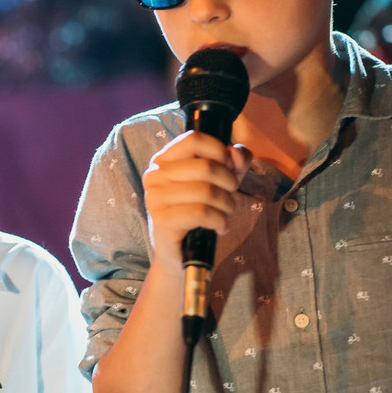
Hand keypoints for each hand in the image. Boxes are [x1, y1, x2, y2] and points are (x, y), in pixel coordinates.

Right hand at [141, 130, 251, 273]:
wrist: (182, 253)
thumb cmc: (199, 213)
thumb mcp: (221, 182)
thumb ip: (234, 162)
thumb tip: (237, 153)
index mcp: (164, 160)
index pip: (194, 139)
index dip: (219, 151)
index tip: (228, 167)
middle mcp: (154, 175)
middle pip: (206, 166)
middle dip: (229, 184)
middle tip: (229, 198)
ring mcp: (155, 198)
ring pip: (207, 191)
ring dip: (227, 205)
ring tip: (225, 214)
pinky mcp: (161, 219)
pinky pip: (202, 212)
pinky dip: (220, 220)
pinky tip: (219, 227)